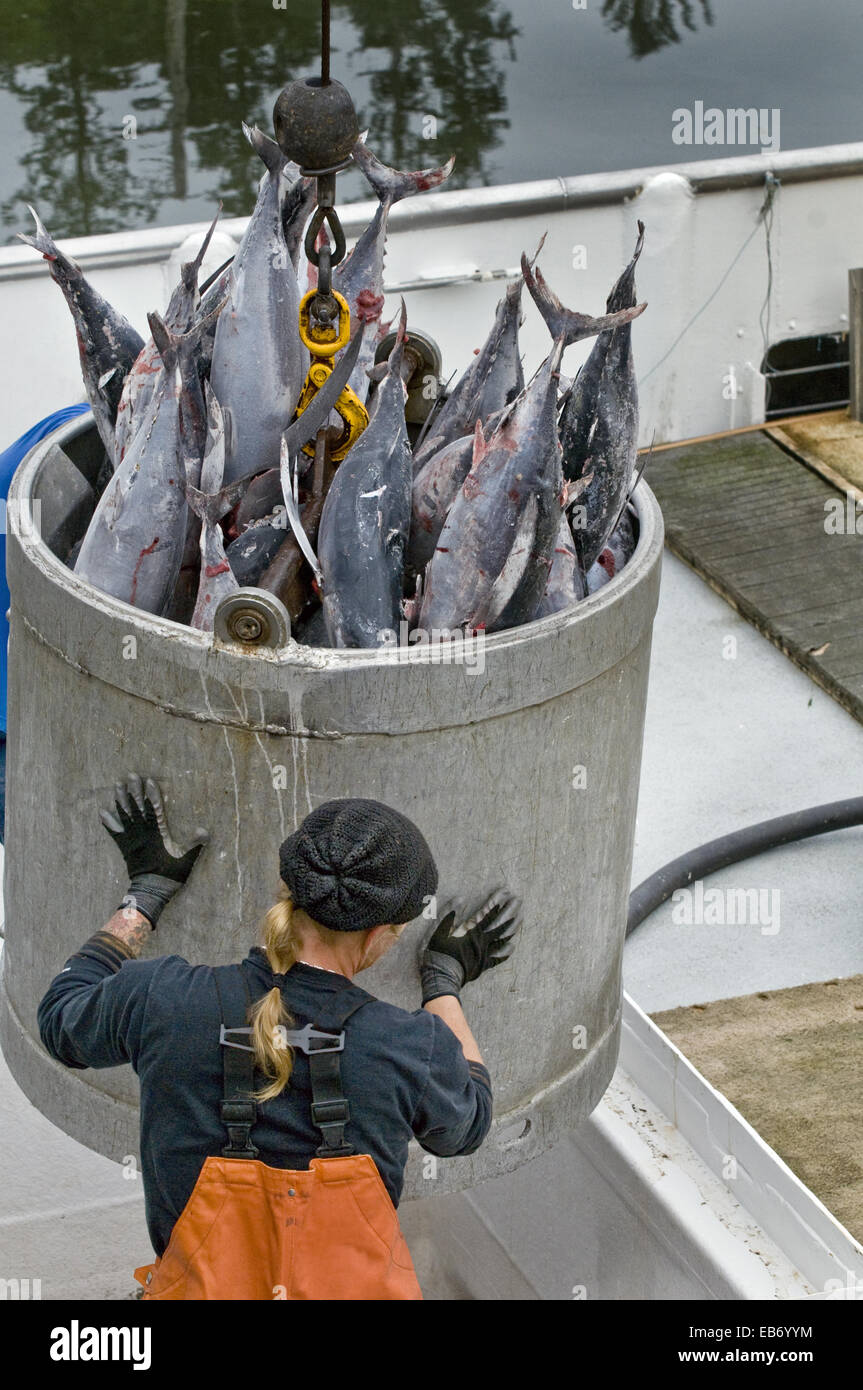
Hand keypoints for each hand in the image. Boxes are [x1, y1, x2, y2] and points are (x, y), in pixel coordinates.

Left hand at [100, 774, 208, 927]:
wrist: (150, 891)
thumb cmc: (170, 876)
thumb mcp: (186, 861)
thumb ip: (195, 845)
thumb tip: (205, 830)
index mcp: (156, 834)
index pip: (154, 810)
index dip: (152, 795)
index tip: (149, 780)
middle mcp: (142, 834)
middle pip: (137, 808)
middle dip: (134, 791)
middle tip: (130, 775)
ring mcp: (131, 840)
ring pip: (124, 816)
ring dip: (120, 800)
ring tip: (117, 785)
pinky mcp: (124, 847)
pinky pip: (114, 832)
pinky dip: (108, 821)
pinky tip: (102, 811)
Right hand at [419, 890, 521, 1004]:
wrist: (442, 976)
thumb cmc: (439, 951)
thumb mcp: (440, 929)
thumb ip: (450, 912)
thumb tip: (460, 898)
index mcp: (472, 930)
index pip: (488, 914)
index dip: (497, 903)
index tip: (505, 893)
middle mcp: (482, 940)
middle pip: (500, 924)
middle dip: (510, 911)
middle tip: (518, 901)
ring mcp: (484, 953)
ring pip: (503, 939)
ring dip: (512, 928)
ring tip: (519, 918)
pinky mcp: (484, 965)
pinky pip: (498, 958)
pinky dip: (506, 951)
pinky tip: (512, 946)